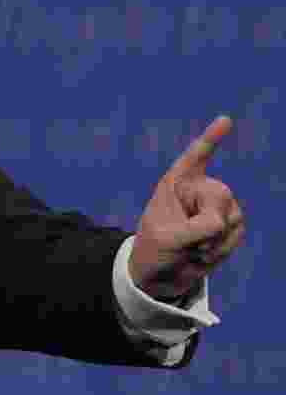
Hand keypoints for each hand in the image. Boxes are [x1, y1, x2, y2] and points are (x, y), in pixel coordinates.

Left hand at [130, 115, 245, 300]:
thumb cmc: (155, 250)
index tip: (225, 119)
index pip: (194, 157)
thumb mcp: (167, 238)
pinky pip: (238, 232)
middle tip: (188, 241)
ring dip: (214, 240)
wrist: (162, 275)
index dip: (211, 139)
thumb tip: (222, 223)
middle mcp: (198, 189)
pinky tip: (203, 254)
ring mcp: (215, 206)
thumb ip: (195, 227)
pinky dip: (223, 248)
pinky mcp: (228, 224)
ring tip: (191, 248)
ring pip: (234, 216)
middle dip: (209, 222)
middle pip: (221, 194)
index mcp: (175, 184)